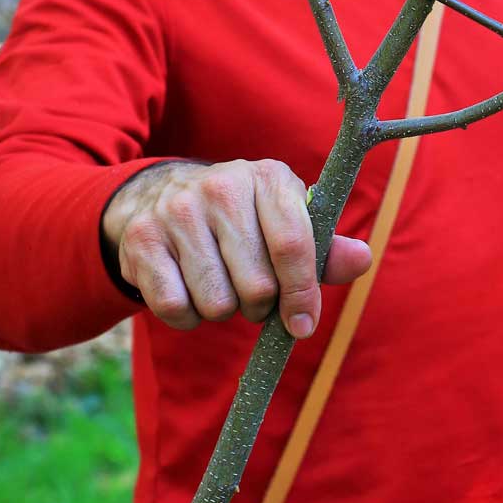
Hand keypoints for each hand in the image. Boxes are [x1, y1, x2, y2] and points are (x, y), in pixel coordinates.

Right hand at [101, 159, 370, 336]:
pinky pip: (175, 309)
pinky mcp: (142, 241)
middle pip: (257, 285)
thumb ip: (325, 248)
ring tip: (220, 284)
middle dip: (261, 305)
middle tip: (253, 291)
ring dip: (224, 310)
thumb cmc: (243, 220)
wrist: (160, 197)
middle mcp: (222, 186)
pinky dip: (188, 316)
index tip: (303, 325)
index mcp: (268, 178)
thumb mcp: (286, 221)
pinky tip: (188, 290)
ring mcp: (177, 211)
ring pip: (217, 303)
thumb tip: (361, 259)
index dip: (302, 293)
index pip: (292, 243)